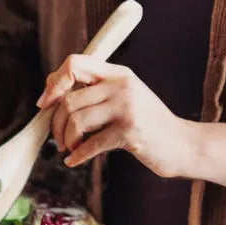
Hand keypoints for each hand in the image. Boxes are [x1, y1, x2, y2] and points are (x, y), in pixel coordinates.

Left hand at [37, 55, 185, 176]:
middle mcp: (121, 85)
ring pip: (76, 121)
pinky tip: (73, 161)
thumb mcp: (123, 98)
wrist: (181, 144)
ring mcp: (127, 107)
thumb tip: (50, 91)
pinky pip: (90, 144)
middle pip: (69, 100)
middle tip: (59, 140)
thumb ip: (94, 92)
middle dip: (56, 124)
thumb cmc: (146, 124)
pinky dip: (77, 156)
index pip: (74, 63)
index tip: (44, 104)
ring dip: (67, 140)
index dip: (54, 83)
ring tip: (71, 149)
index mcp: (117, 73)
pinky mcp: (129, 131)